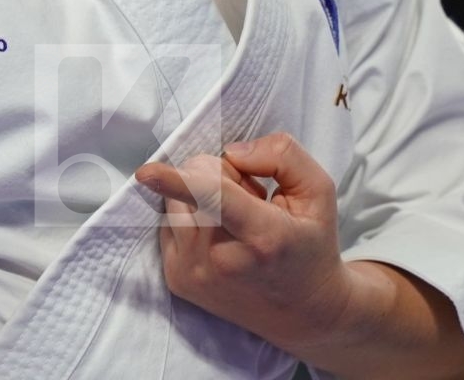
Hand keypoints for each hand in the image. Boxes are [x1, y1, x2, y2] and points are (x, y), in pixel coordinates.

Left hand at [134, 132, 356, 357]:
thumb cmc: (311, 243)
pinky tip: (220, 235)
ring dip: (201, 196)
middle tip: (252, 199)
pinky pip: (169, 222)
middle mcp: (222, 260)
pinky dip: (190, 217)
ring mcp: (194, 274)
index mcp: (263, 236)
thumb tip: (232, 153)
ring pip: (175, 200)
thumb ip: (282, 156)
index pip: (215, 199)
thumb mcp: (318, 191)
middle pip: (194, 183)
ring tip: (236, 220)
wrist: (303, 311)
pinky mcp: (177, 281)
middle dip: (221, 175)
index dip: (177, 181)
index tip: (145, 173)